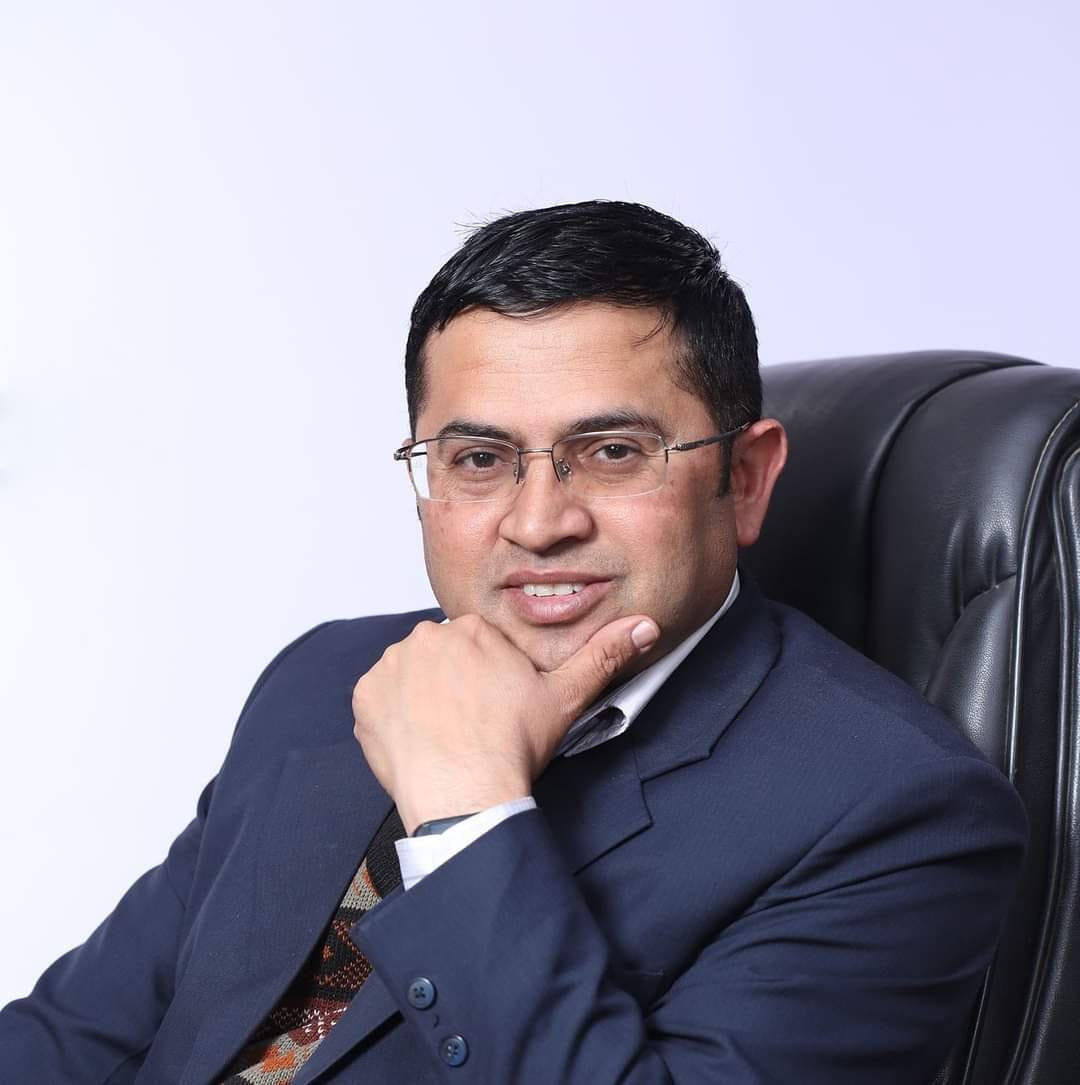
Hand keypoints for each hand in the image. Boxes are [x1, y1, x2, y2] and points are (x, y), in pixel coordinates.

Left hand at [352, 613, 659, 834]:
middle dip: (454, 683)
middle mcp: (425, 637)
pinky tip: (419, 738)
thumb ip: (606, 654)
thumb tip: (646, 625)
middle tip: (473, 722)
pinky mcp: (365, 697)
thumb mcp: (568, 697)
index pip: (475, 646)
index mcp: (472, 629)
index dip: (487, 678)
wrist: (465, 794)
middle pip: (441, 656)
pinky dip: (393, 716)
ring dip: (422, 697)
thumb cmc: (512, 746)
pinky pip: (378, 699)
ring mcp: (390, 666)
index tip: (495, 706)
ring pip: (409, 675)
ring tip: (446, 733)